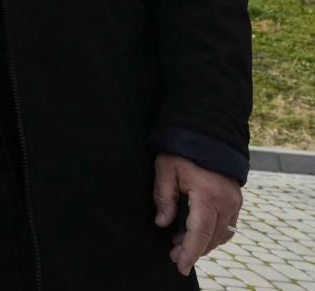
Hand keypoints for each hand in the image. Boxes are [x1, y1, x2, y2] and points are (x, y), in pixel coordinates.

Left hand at [153, 153, 241, 275]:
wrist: (208, 130)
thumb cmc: (182, 148)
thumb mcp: (166, 168)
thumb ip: (164, 197)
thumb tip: (162, 223)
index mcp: (208, 195)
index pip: (200, 233)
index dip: (190, 252)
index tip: (181, 266)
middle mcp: (226, 201)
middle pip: (212, 238)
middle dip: (194, 250)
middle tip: (173, 255)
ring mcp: (234, 200)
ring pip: (222, 234)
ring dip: (203, 242)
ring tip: (180, 243)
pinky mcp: (235, 198)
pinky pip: (227, 224)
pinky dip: (213, 233)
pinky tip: (195, 231)